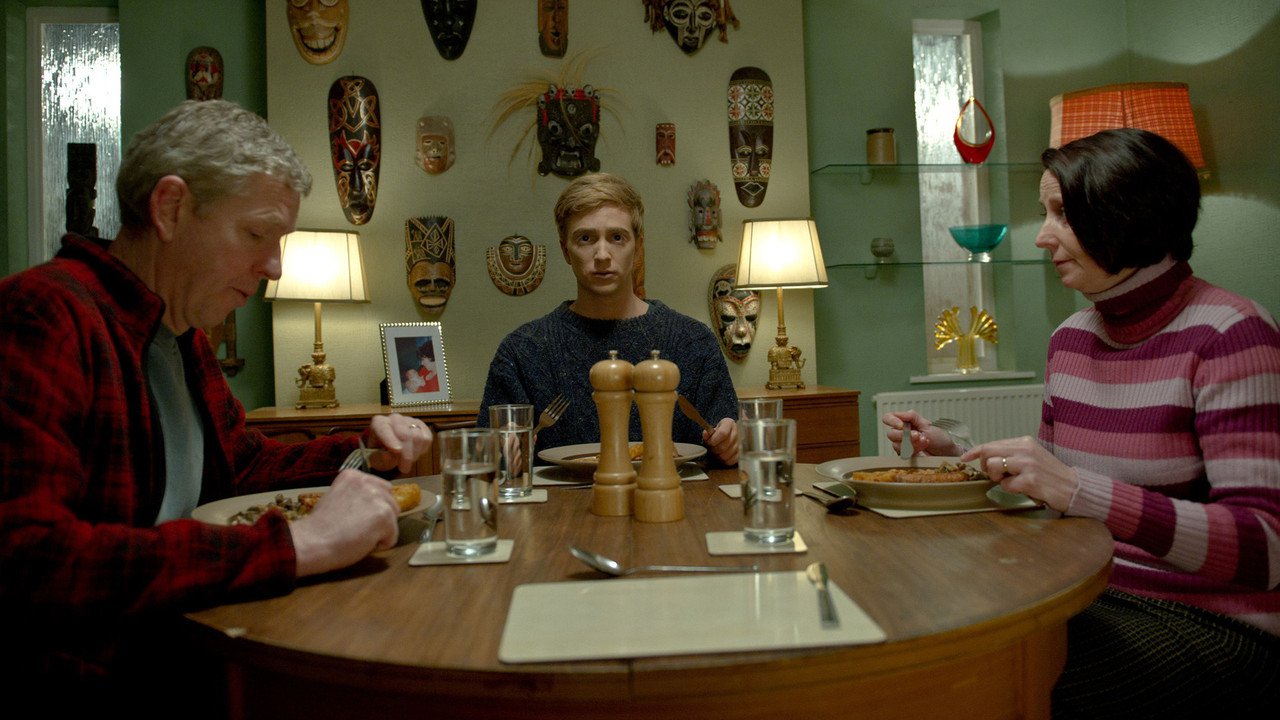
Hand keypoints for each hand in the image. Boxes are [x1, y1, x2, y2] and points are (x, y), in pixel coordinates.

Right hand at [289, 469, 399, 576]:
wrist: (311, 542)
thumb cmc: (320, 527)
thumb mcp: (336, 498)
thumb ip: (356, 496)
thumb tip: (372, 505)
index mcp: (354, 475)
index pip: (380, 489)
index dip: (370, 508)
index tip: (353, 516)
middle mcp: (367, 482)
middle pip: (391, 502)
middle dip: (379, 518)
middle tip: (356, 528)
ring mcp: (377, 498)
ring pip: (393, 519)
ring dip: (380, 531)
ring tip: (357, 534)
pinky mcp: (384, 516)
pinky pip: (393, 536)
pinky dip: (381, 544)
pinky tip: (362, 542)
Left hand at [366, 414, 433, 473]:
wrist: (390, 451)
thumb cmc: (380, 454)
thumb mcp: (376, 460)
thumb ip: (380, 458)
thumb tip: (388, 455)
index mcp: (379, 423)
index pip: (384, 428)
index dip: (390, 439)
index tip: (397, 451)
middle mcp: (394, 418)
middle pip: (405, 434)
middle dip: (406, 454)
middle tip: (404, 469)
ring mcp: (410, 421)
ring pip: (418, 437)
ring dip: (414, 454)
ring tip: (407, 462)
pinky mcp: (422, 426)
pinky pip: (427, 438)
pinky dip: (422, 450)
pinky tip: (414, 454)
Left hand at [704, 417, 738, 465]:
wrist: (726, 436)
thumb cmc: (717, 433)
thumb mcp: (712, 429)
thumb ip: (708, 432)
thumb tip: (706, 434)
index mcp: (729, 423)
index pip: (723, 433)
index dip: (714, 440)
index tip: (710, 443)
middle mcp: (737, 432)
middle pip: (724, 446)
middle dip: (715, 449)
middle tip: (712, 448)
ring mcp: (740, 443)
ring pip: (726, 455)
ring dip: (719, 455)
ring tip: (717, 452)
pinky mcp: (741, 453)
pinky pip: (731, 460)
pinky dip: (724, 460)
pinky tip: (722, 456)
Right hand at [880, 411, 958, 456]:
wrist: (947, 453)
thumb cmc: (940, 438)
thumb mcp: (927, 424)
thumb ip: (912, 417)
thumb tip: (900, 413)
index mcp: (905, 422)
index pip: (888, 418)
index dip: (891, 421)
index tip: (901, 425)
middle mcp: (902, 433)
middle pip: (890, 434)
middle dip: (904, 435)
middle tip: (918, 435)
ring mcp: (903, 445)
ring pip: (896, 445)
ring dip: (911, 443)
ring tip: (924, 442)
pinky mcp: (906, 455)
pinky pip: (902, 453)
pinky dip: (913, 450)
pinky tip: (922, 448)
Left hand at [960, 437, 1078, 512]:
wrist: (1073, 486)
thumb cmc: (1049, 474)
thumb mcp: (1031, 456)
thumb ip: (1011, 454)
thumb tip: (987, 458)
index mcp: (1024, 442)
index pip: (992, 443)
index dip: (975, 451)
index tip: (965, 458)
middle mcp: (1025, 450)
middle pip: (988, 452)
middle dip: (985, 465)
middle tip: (994, 474)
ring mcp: (1028, 464)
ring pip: (993, 466)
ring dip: (997, 478)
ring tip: (1011, 481)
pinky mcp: (1030, 480)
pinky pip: (1006, 484)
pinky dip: (1010, 489)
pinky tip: (1023, 488)